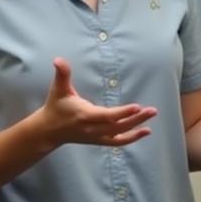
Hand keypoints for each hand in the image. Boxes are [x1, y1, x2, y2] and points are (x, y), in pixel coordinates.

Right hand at [38, 58, 156, 146]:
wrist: (48, 131)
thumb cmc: (55, 107)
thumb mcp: (58, 89)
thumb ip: (62, 74)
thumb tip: (58, 59)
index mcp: (84, 115)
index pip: (106, 116)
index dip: (122, 113)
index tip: (137, 106)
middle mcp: (92, 128)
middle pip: (118, 126)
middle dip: (136, 119)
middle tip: (152, 110)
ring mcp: (96, 136)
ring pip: (120, 134)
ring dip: (137, 127)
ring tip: (151, 117)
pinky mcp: (99, 140)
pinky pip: (118, 141)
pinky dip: (132, 138)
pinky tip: (146, 131)